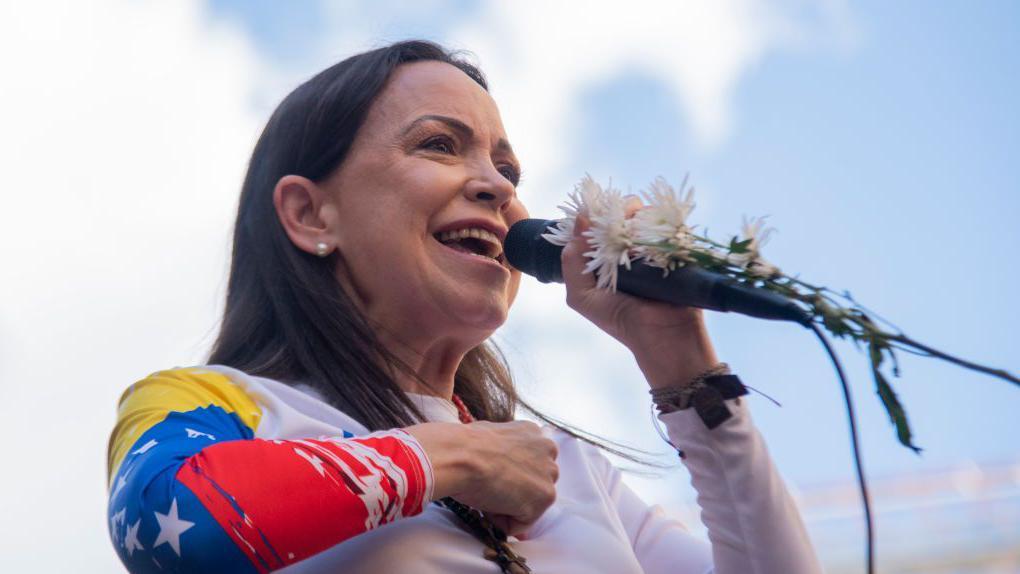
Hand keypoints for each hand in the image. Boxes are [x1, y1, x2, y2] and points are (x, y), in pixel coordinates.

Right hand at [406, 420, 558, 535]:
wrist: (461, 457)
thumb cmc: (463, 447)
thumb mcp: (488, 438)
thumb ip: (503, 451)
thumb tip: (496, 466)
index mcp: (533, 432)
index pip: (527, 463)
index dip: (506, 475)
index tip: (490, 475)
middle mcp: (548, 449)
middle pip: (531, 483)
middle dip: (511, 491)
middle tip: (487, 487)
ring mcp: (549, 474)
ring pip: (528, 503)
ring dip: (506, 506)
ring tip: (486, 493)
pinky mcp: (545, 497)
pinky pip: (521, 522)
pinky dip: (502, 521)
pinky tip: (488, 504)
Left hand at [561, 209, 719, 387]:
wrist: (662, 336)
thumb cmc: (620, 320)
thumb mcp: (582, 296)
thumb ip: (571, 262)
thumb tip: (579, 220)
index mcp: (605, 257)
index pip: (595, 224)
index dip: (593, 215)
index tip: (592, 212)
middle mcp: (629, 249)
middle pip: (621, 213)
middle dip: (616, 210)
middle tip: (616, 219)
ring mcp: (653, 246)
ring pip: (644, 214)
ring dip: (636, 214)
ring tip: (633, 229)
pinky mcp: (676, 246)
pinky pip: (668, 223)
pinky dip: (659, 220)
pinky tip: (651, 231)